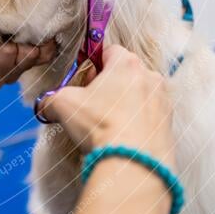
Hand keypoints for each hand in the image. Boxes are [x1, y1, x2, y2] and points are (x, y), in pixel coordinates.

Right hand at [38, 45, 174, 167]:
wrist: (133, 163)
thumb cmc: (101, 125)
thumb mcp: (63, 105)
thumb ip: (51, 98)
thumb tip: (45, 104)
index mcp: (126, 64)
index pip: (108, 50)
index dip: (92, 65)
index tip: (84, 81)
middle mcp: (150, 77)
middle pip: (125, 72)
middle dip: (109, 85)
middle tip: (93, 104)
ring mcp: (163, 101)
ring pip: (139, 94)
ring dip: (125, 104)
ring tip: (108, 124)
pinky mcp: (169, 124)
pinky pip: (149, 116)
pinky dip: (137, 122)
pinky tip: (122, 136)